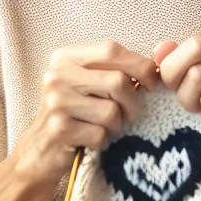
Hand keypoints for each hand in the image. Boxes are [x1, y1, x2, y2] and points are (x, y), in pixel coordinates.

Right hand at [14, 41, 158, 184]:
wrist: (40, 151)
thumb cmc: (74, 113)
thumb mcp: (87, 83)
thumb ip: (114, 68)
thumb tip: (159, 60)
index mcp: (65, 58)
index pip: (111, 50)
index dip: (140, 65)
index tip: (152, 83)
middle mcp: (56, 76)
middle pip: (117, 81)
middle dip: (133, 102)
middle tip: (130, 114)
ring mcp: (55, 102)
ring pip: (111, 111)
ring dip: (117, 125)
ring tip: (105, 127)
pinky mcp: (59, 129)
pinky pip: (100, 134)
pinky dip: (103, 140)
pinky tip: (91, 140)